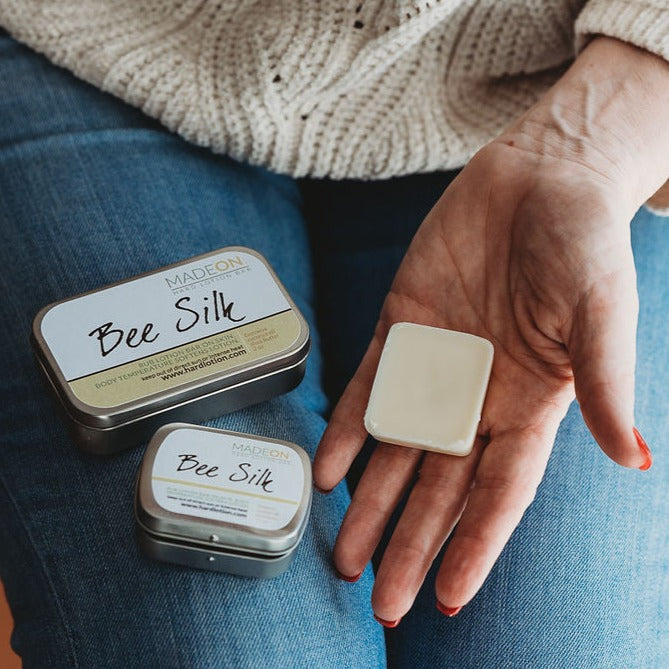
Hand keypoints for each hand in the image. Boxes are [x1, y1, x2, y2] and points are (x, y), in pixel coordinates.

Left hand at [313, 37, 668, 621]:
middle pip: (439, 487)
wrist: (539, 176)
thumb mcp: (601, 311)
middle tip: (380, 603)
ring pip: (395, 448)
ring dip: (369, 501)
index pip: (498, 492)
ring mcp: (433, 364)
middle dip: (409, 542)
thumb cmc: (582, 241)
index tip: (445, 598)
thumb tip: (632, 457)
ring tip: (343, 555)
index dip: (474, 546)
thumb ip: (606, 383)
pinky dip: (347, 428)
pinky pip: (367, 388)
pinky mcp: (399, 327)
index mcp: (530, 403)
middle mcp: (476, 395)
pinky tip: (328, 469)